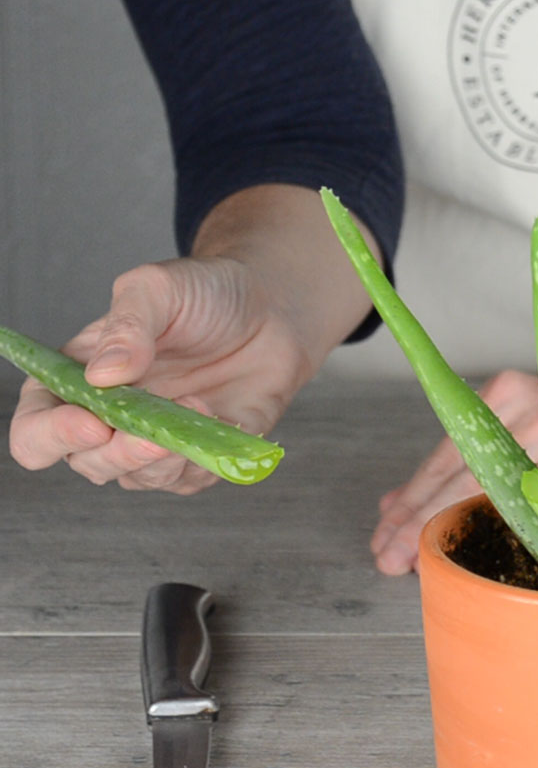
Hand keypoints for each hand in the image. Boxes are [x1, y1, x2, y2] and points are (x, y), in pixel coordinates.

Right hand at [8, 257, 311, 492]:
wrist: (271, 307)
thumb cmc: (205, 294)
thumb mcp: (158, 288)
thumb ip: (127, 325)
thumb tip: (103, 375)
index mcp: (77, 379)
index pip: (36, 428)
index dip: (52, 436)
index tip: (91, 423)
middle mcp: (110, 418)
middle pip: (87, 464)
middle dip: (117, 455)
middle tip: (151, 436)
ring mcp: (156, 441)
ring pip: (139, 479)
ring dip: (165, 458)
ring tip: (198, 407)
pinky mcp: (202, 455)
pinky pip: (192, 479)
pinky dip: (205, 459)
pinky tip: (222, 417)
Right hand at [370, 363, 537, 575]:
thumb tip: (499, 556)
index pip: (494, 490)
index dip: (448, 523)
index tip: (414, 555)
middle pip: (464, 471)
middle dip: (417, 517)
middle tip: (384, 555)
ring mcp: (521, 396)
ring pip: (453, 453)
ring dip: (414, 497)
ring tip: (383, 537)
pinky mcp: (505, 386)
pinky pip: (458, 437)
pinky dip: (429, 472)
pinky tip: (399, 503)